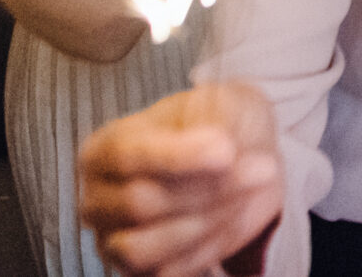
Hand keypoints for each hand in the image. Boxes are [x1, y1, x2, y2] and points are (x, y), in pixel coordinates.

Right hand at [79, 83, 282, 276]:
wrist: (243, 159)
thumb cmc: (221, 125)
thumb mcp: (223, 102)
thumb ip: (216, 117)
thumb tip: (219, 149)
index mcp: (104, 149)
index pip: (126, 156)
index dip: (178, 156)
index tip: (227, 149)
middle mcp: (98, 200)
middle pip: (140, 203)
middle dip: (209, 187)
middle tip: (263, 167)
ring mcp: (112, 241)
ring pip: (143, 248)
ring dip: (209, 219)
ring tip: (251, 190)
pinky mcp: (141, 271)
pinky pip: (167, 272)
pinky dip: (210, 246)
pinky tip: (237, 214)